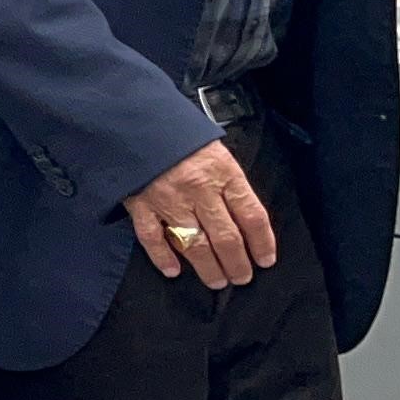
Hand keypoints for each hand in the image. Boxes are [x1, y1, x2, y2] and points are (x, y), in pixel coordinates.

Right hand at [127, 139, 275, 287]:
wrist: (133, 118)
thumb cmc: (179, 135)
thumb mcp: (215, 150)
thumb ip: (227, 181)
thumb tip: (240, 217)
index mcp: (223, 173)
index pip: (252, 216)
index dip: (262, 243)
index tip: (266, 260)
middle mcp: (198, 190)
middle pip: (226, 237)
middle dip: (237, 263)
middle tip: (242, 278)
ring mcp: (168, 200)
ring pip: (194, 244)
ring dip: (208, 267)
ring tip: (217, 281)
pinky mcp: (140, 204)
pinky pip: (152, 238)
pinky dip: (162, 257)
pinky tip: (173, 270)